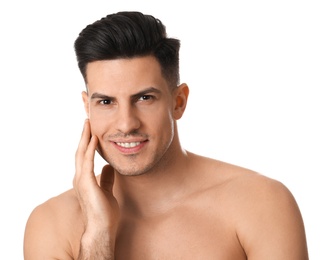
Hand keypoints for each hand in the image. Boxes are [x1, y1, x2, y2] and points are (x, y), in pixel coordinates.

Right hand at [73, 119, 118, 256]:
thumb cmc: (104, 212)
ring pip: (81, 154)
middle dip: (83, 135)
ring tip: (88, 124)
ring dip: (85, 138)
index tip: (91, 130)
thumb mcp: (107, 189)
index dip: (87, 142)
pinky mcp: (86, 183)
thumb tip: (109, 166)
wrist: (102, 228)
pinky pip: (88, 162)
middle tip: (87, 121)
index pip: (84, 156)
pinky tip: (94, 139)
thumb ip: (106, 178)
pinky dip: (90, 150)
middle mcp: (79, 177)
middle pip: (80, 151)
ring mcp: (81, 180)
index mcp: (84, 179)